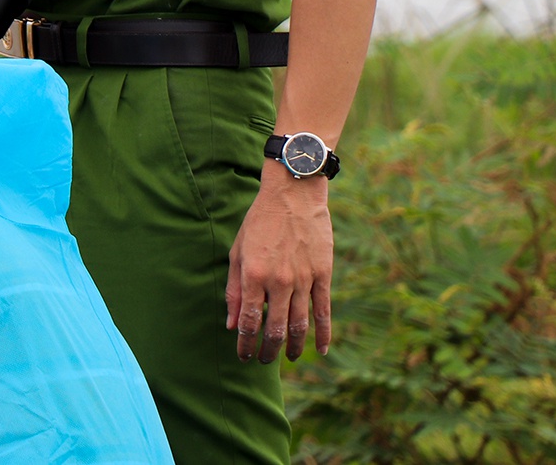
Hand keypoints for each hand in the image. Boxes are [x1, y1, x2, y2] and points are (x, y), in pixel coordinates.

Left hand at [226, 165, 333, 362]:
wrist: (293, 194)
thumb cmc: (259, 222)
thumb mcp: (237, 252)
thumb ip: (234, 290)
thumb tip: (232, 325)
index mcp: (254, 276)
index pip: (249, 322)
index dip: (245, 344)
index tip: (243, 356)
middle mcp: (279, 282)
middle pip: (275, 330)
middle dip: (268, 351)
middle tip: (264, 361)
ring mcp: (303, 279)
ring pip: (300, 325)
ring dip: (294, 347)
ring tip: (289, 358)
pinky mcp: (323, 275)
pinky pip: (323, 311)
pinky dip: (323, 334)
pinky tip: (320, 350)